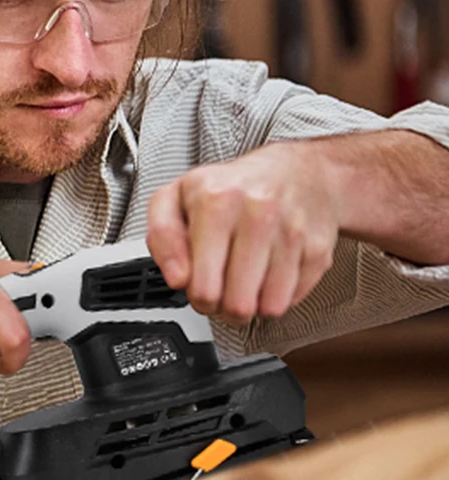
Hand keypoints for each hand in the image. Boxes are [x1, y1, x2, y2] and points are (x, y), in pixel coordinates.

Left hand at [146, 142, 340, 323]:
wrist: (298, 171)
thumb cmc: (232, 188)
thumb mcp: (177, 197)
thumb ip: (162, 236)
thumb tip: (177, 278)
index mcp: (216, 202)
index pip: (203, 286)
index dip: (198, 298)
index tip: (199, 287)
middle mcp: (257, 214)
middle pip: (237, 304)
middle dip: (224, 306)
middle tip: (222, 288)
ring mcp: (292, 232)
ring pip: (267, 307)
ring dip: (252, 303)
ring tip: (244, 279)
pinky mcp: (318, 250)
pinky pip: (292, 300)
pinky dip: (278, 295)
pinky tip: (268, 274)